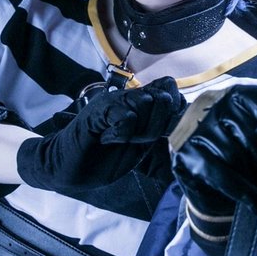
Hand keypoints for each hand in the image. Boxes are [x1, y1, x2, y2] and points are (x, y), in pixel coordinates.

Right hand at [17, 76, 184, 189]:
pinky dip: (123, 132)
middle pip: (164, 98)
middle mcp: (127, 97)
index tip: (163, 132)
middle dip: (159, 126)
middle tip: (139, 139)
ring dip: (141, 130)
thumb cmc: (106, 157)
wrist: (71, 168)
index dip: (175, 110)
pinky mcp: (97, 113)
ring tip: (121, 140)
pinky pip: (125, 116)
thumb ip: (161, 130)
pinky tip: (109, 139)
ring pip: (146, 104)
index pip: (170, 87)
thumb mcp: (141, 145)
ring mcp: (112, 102)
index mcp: (140, 103)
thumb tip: (184, 119)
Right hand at [171, 84, 256, 216]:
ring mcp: (199, 128)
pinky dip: (241, 190)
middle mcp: (218, 105)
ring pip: (237, 157)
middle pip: (254, 136)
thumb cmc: (250, 156)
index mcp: (242, 95)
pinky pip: (218, 172)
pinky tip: (255, 201)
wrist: (209, 182)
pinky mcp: (186, 153)